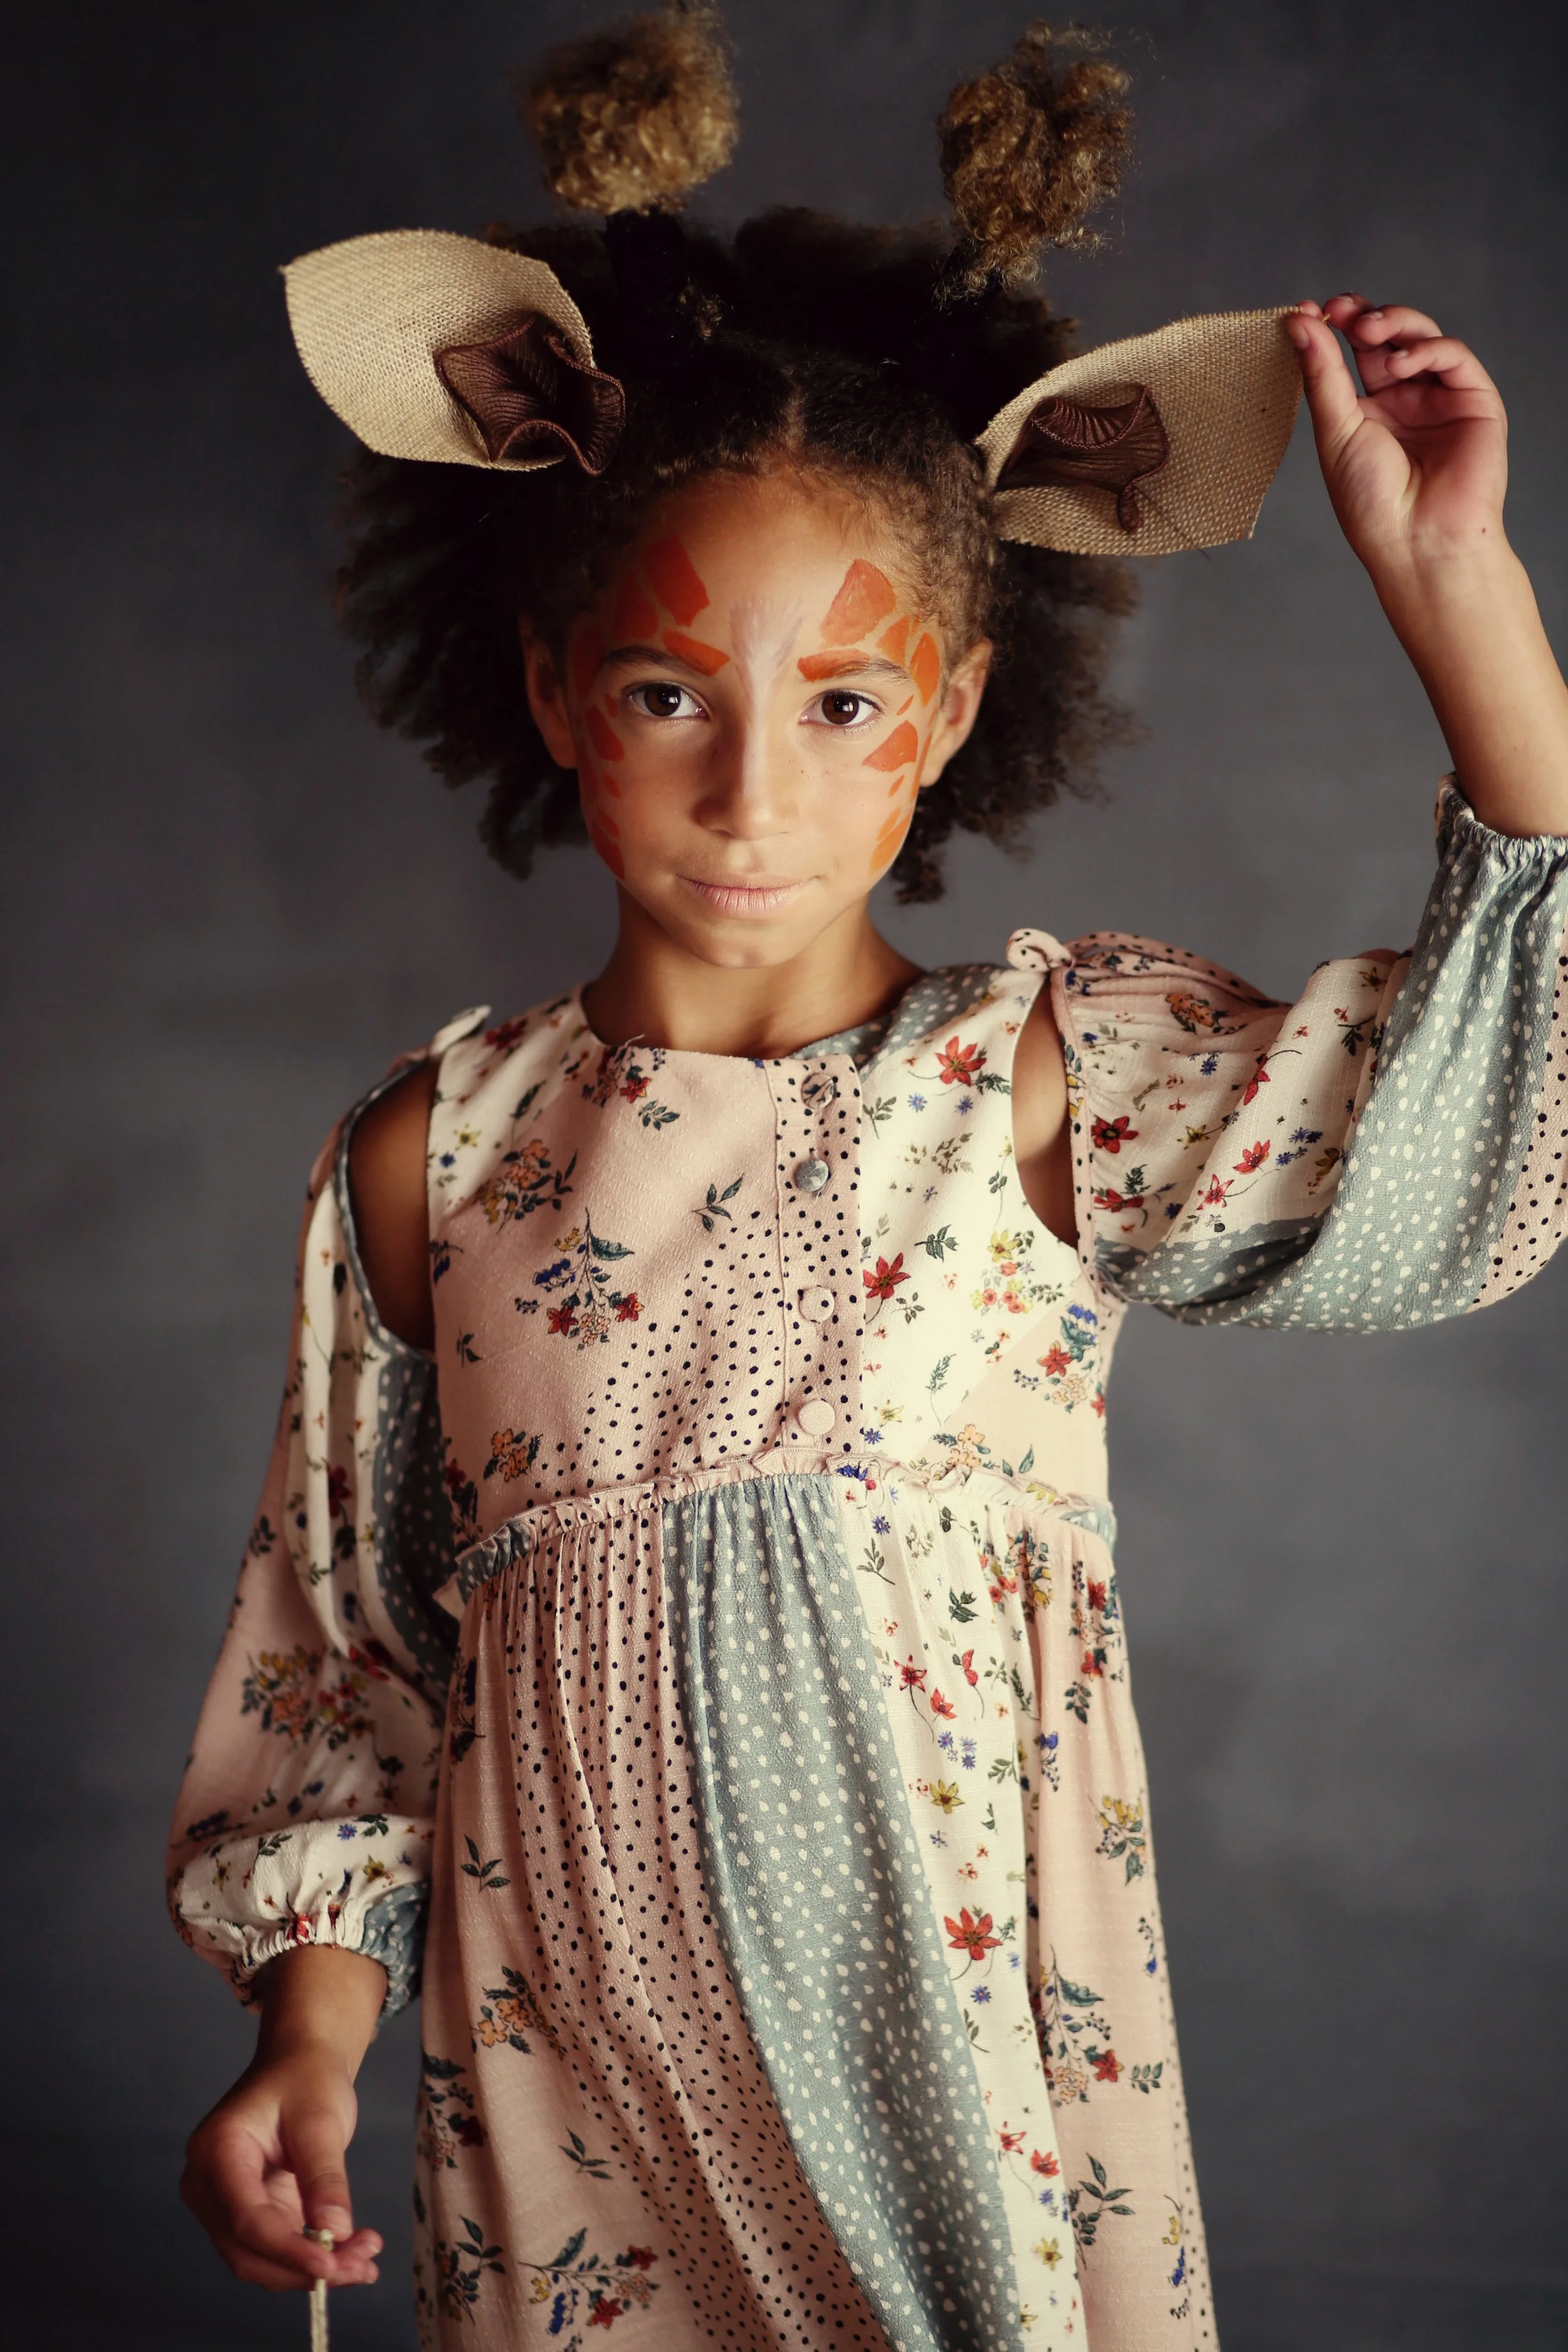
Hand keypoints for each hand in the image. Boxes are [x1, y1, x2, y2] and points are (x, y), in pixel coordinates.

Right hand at [182, 2040, 382, 2289]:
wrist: (300, 2062)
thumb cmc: (306, 2078)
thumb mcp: (321, 2120)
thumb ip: (325, 2176)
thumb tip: (335, 2232)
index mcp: (216, 2151)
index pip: (245, 2220)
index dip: (287, 2250)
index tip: (331, 2267)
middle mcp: (207, 2184)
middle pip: (248, 2250)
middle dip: (303, 2267)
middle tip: (363, 2267)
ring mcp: (223, 2203)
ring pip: (260, 2259)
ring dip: (310, 2269)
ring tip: (365, 2262)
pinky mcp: (245, 2213)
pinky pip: (273, 2249)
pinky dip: (309, 2258)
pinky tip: (351, 2257)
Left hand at [1287, 295, 1507, 578]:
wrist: (1418, 542)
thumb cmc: (1372, 503)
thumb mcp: (1335, 432)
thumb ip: (1322, 375)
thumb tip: (1299, 322)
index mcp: (1367, 411)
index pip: (1352, 353)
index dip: (1334, 327)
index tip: (1310, 311)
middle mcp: (1404, 401)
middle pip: (1386, 338)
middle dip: (1362, 316)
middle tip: (1340, 309)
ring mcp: (1439, 398)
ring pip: (1421, 337)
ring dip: (1394, 322)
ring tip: (1367, 327)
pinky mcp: (1474, 399)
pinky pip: (1453, 356)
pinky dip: (1426, 349)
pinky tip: (1400, 364)